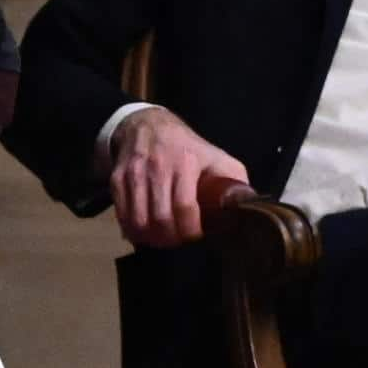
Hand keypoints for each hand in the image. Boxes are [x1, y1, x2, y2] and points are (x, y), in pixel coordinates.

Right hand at [110, 106, 253, 247]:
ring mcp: (135, 174)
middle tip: (178, 242)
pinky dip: (131, 230)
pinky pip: (122, 215)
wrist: (148, 126)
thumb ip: (234, 180)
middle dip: (170, 239)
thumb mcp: (216, 156)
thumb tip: (250, 208)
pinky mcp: (117, 179)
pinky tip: (143, 232)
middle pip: (160, 218)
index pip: (185, 207)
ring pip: (139, 220)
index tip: (195, 237)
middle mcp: (158, 167)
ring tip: (161, 240)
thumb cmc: (186, 147)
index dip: (190, 230)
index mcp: (186, 162)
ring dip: (150, 238)